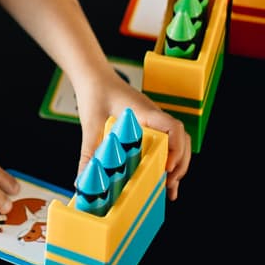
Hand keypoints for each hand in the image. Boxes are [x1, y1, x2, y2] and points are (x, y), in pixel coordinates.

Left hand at [73, 72, 190, 200]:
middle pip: (181, 140)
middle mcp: (154, 117)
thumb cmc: (95, 93)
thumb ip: (88, 154)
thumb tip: (82, 181)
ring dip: (177, 164)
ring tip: (168, 187)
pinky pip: (165, 142)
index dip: (176, 149)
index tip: (166, 167)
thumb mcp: (90, 126)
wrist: (94, 76)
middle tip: (168, 185)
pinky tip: (160, 176)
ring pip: (177, 143)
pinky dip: (167, 158)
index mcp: (144, 113)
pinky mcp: (148, 126)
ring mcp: (153, 121)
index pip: (173, 128)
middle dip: (179, 164)